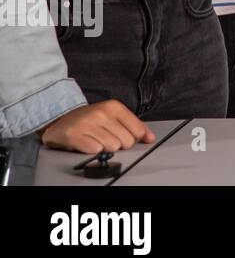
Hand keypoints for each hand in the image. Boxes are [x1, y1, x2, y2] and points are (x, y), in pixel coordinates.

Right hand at [39, 100, 154, 153]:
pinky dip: (93, 150)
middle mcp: (101, 113)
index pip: (137, 129)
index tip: (129, 137)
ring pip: (112, 147)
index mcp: (113, 106)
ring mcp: (87, 124)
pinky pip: (95, 151)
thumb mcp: (113, 116)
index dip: (135, 137)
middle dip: (120, 144)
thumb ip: (134, 125)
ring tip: (98, 139)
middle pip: (126, 141)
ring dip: (105, 147)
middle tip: (108, 137)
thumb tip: (150, 138)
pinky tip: (88, 142)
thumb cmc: (90, 119)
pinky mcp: (74, 135)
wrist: (60, 120)